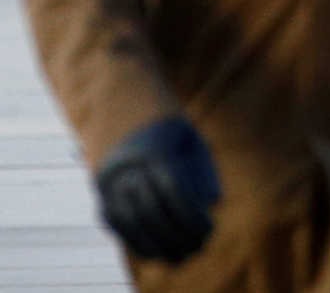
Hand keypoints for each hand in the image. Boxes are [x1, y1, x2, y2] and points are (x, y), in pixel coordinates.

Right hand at [93, 116, 220, 263]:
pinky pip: (112, 220)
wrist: (120, 94)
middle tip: (199, 247)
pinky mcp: (98, 187)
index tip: (209, 229)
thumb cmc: (166, 119)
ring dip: (153, 243)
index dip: (191, 216)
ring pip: (126, 220)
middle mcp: (125, 166)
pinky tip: (155, 251)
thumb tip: (211, 203)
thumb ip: (202, 170)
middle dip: (175, 234)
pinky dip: (133, 238)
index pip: (172, 191)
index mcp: (152, 149)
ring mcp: (107, 178)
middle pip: (149, 209)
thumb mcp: (189, 137)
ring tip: (178, 256)